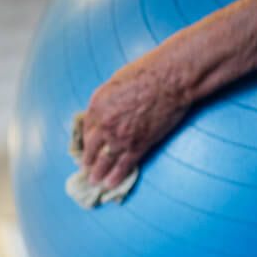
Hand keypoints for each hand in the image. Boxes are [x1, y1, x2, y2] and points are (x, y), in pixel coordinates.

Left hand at [79, 52, 195, 188]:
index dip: (86, 140)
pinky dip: (116, 177)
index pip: (86, 129)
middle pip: (91, 148)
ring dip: (98, 174)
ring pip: (104, 161)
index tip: (86, 148)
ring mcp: (120, 137)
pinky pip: (124, 166)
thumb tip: (103, 113)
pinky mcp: (138, 145)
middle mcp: (104, 124)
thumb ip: (106, 100)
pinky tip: (110, 184)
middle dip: (87, 161)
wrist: (170, 79)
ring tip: (94, 181)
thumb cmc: (147, 72)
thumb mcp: (116, 82)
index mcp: (97, 105)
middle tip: (85, 169)